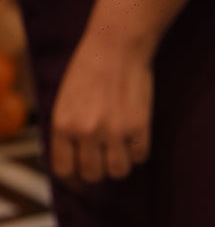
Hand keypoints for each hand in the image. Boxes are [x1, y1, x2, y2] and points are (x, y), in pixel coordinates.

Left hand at [50, 29, 152, 182]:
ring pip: (118, 171)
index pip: (65, 170)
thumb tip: (76, 161)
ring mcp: (114, 131)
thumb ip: (67, 131)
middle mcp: (86, 131)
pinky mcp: (139, 127)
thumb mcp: (65, 101)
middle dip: (99, 171)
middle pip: (94, 174)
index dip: (73, 180)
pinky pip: (140, 157)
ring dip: (120, 164)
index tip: (81, 180)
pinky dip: (138, 152)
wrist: (117, 46)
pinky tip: (135, 138)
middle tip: (104, 160)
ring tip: (121, 149)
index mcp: (62, 124)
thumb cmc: (89, 69)